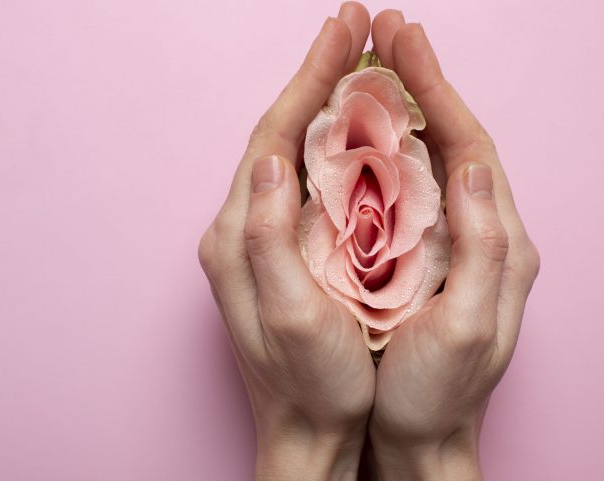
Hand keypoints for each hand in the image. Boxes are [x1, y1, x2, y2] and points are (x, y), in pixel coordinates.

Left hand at [198, 4, 374, 479]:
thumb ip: (268, 235)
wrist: (308, 432)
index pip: (275, 135)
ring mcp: (265, 237)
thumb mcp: (289, 315)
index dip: (310, 80)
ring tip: (363, 63)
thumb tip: (273, 157)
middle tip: (357, 28)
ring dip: (327, 103)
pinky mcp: (286, 251)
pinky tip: (362, 129)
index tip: (346, 33)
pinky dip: (336, 144)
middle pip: (282, 132)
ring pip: (297, 152)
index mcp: (240, 234)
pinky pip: (310, 181)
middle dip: (319, 76)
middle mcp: (243, 227)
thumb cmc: (310, 383)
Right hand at [366, 11, 540, 479]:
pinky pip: (415, 189)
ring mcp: (457, 243)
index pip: (471, 148)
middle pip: (456, 141)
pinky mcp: (431, 256)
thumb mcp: (466, 327)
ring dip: (408, 108)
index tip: (404, 44)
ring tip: (377, 64)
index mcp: (500, 243)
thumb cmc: (438, 392)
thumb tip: (476, 167)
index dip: (438, 92)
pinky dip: (393, 150)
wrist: (424, 438)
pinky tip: (368, 130)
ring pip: (434, 160)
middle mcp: (486, 233)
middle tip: (389, 33)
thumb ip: (480, 246)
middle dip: (424, 83)